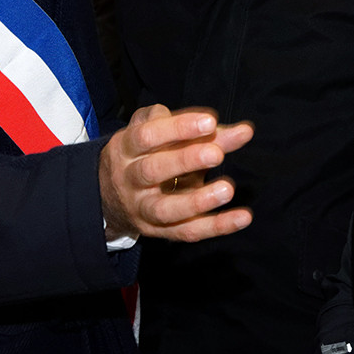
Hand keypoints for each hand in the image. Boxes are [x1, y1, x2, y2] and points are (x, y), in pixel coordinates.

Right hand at [99, 105, 253, 241]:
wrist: (108, 196)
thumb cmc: (147, 153)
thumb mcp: (163, 134)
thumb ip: (202, 131)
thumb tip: (244, 131)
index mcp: (127, 147)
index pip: (147, 136)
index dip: (178, 128)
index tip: (210, 121)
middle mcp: (129, 179)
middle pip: (152, 171)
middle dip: (185, 160)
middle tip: (216, 153)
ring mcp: (141, 208)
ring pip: (165, 209)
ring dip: (198, 201)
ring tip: (227, 189)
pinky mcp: (157, 231)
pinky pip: (187, 232)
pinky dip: (216, 227)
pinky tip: (242, 217)